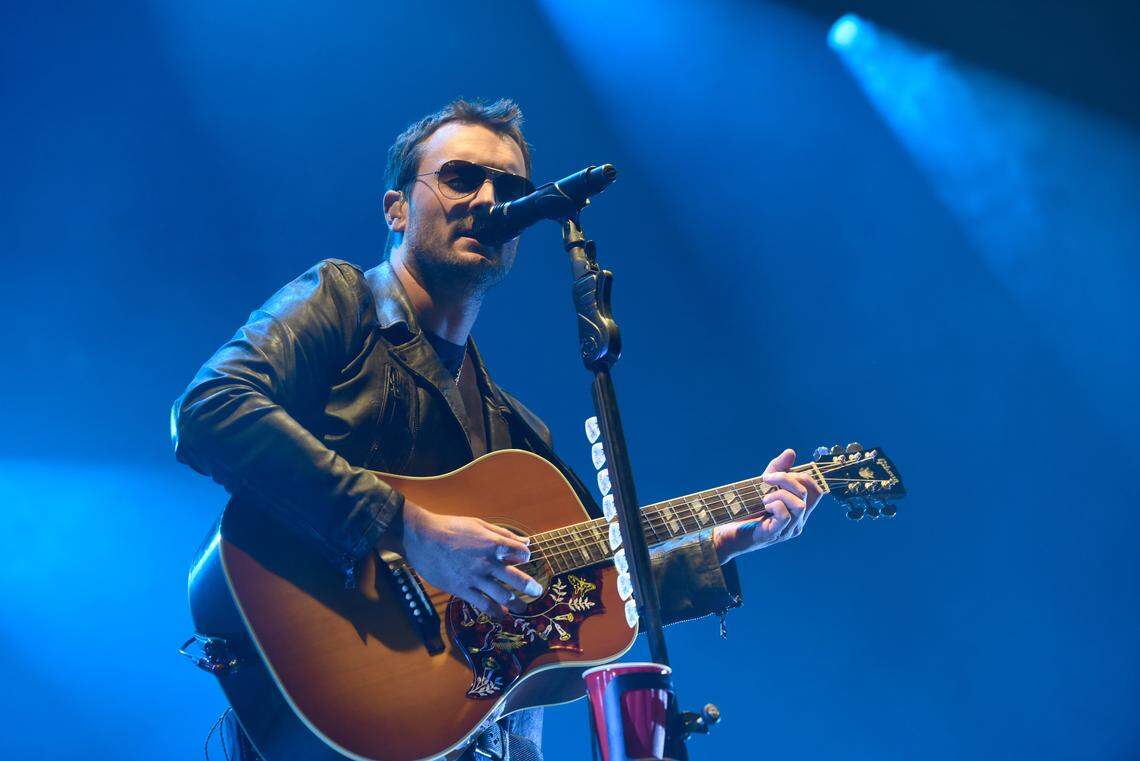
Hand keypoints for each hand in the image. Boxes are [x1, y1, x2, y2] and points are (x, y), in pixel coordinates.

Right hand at [398, 500, 542, 617]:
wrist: (422, 538)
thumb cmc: (450, 528)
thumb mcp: (479, 524)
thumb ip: (503, 534)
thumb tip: (525, 541)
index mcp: (492, 544)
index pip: (520, 553)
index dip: (526, 557)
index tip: (526, 560)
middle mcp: (487, 563)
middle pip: (516, 579)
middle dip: (530, 587)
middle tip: (537, 591)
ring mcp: (475, 578)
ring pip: (502, 595)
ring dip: (516, 603)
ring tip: (523, 608)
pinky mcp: (462, 590)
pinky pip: (483, 605)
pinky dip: (496, 612)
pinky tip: (502, 615)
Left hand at [712, 448, 823, 562]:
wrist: (729, 531)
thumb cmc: (748, 509)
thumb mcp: (763, 484)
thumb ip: (778, 468)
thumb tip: (791, 452)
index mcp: (799, 510)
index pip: (816, 491)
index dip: (802, 476)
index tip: (781, 473)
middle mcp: (798, 521)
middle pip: (808, 494)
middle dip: (787, 479)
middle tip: (767, 479)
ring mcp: (787, 530)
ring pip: (800, 505)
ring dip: (780, 493)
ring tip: (764, 497)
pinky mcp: (774, 535)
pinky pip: (785, 516)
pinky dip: (774, 504)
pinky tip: (764, 505)